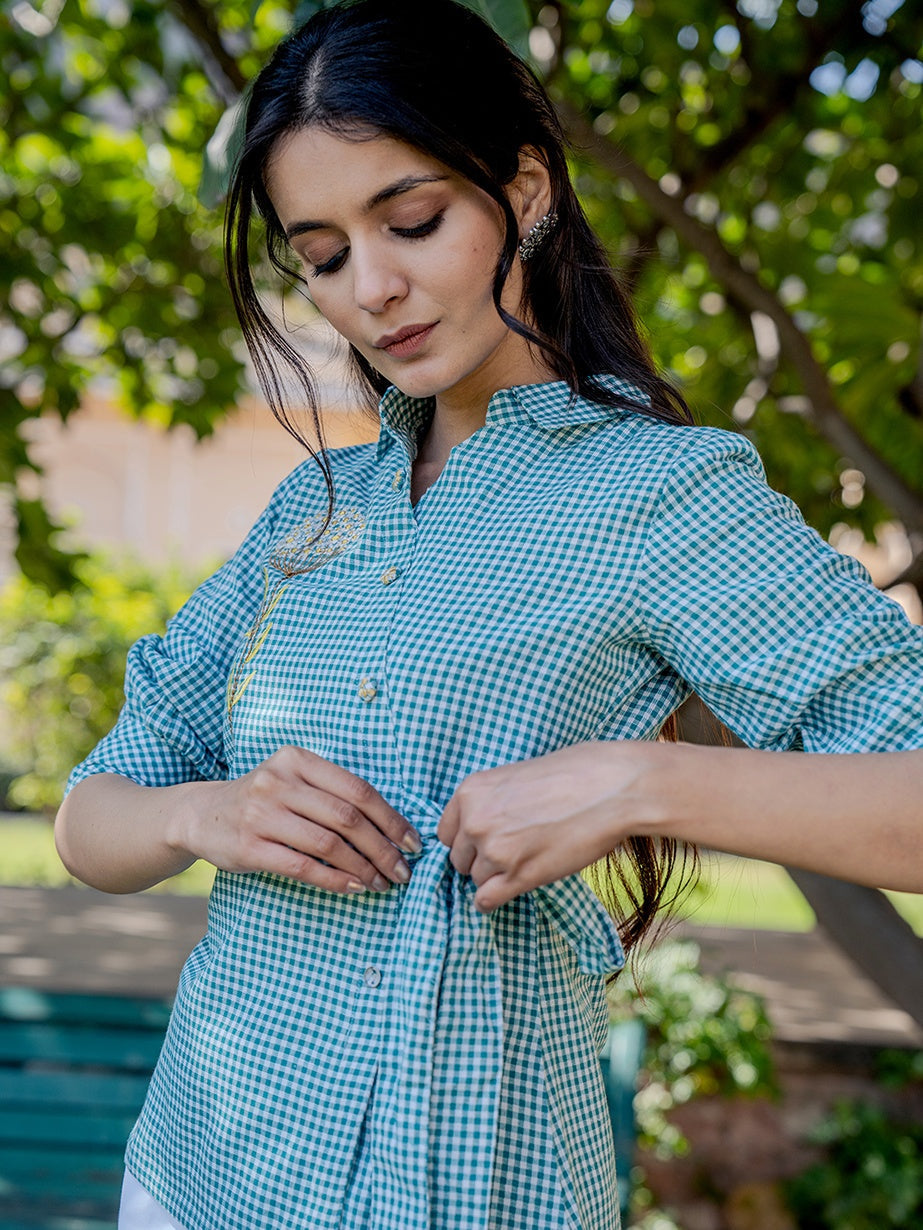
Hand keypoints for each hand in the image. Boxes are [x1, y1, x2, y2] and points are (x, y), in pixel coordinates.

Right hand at [181, 746, 421, 894]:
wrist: (202, 813)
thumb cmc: (262, 800)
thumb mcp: (293, 781)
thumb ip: (333, 794)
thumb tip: (392, 829)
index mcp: (298, 760)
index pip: (358, 790)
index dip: (391, 818)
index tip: (413, 842)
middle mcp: (279, 782)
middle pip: (348, 818)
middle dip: (383, 848)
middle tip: (403, 870)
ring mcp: (262, 814)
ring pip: (329, 844)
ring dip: (363, 868)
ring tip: (382, 883)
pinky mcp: (250, 847)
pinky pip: (303, 867)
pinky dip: (335, 880)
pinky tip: (353, 888)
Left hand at [437, 742, 651, 912]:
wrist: (610, 787)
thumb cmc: (572, 773)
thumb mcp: (516, 775)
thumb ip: (491, 801)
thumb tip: (482, 826)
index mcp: (470, 792)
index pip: (445, 832)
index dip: (466, 839)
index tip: (484, 840)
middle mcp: (475, 822)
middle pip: (458, 858)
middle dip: (479, 858)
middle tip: (510, 851)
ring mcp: (495, 851)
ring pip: (475, 880)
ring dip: (495, 876)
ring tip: (524, 860)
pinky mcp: (518, 876)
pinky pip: (485, 901)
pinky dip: (493, 900)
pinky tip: (510, 888)